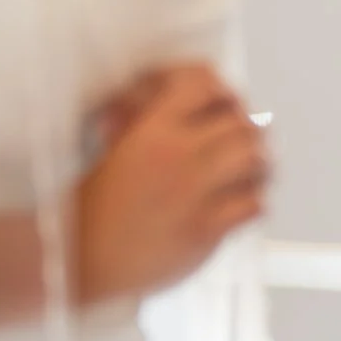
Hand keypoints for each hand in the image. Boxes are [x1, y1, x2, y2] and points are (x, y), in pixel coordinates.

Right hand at [73, 62, 268, 301]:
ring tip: (248, 172)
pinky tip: (241, 205)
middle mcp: (177, 155)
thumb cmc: (92, 209)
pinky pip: (254, 204)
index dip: (216, 89)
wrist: (82, 257)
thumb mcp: (114, 149)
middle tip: (239, 141)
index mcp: (152, 129)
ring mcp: (194, 193)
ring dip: (257, 164)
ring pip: (255, 158)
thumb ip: (138, 123)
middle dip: (244, 130)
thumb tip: (150, 106)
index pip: (204, 82)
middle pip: (241, 122)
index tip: (216, 102)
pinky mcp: (206, 230)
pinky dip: (254, 202)